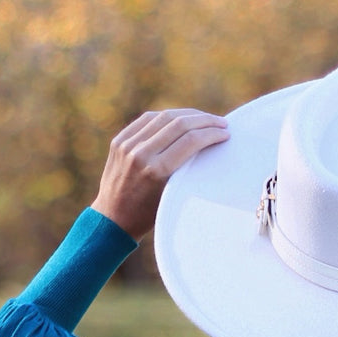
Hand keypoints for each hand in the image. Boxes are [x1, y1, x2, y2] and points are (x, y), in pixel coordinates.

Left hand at [90, 109, 229, 241]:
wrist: (112, 221)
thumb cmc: (148, 216)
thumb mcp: (170, 196)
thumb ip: (183, 170)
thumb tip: (204, 144)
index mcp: (156, 171)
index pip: (190, 141)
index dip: (211, 134)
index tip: (225, 133)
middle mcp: (140, 154)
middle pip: (178, 124)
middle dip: (203, 120)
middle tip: (220, 122)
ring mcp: (127, 145)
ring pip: (163, 117)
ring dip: (187, 115)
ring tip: (203, 118)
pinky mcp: (119, 141)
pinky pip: (147, 120)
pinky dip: (166, 117)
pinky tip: (179, 118)